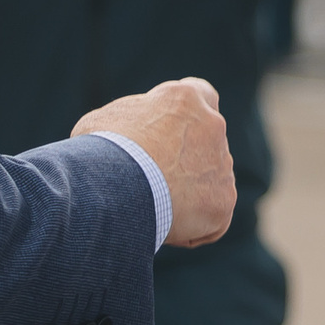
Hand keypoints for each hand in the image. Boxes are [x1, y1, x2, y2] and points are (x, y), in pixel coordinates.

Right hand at [74, 76, 235, 246]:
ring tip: (153, 208)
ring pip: (210, 183)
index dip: (187, 116)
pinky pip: (212, 219)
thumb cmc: (102, 151)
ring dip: (189, 196)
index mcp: (184, 98)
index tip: (172, 132)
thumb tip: (129, 136)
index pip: (201, 95)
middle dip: (186, 162)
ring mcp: (222, 164)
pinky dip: (193, 228)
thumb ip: (132, 123)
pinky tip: (165, 229)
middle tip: (155, 182)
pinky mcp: (223, 201)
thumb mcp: (107, 121)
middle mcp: (212, 125)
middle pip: (206, 143)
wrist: (115, 187)